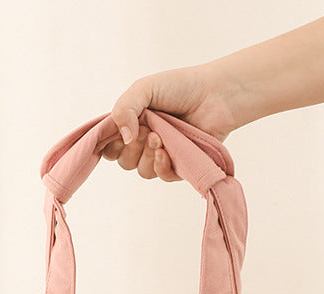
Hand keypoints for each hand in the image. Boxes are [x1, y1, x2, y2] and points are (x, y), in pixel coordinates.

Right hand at [102, 62, 243, 181]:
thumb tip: (123, 138)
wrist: (215, 95)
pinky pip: (161, 176)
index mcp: (131, 124)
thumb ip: (124, 109)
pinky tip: (165, 152)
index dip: (109, 144)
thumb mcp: (144, 88)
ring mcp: (161, 155)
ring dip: (147, 155)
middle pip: (124, 161)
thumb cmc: (180, 87)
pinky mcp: (179, 166)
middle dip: (131, 148)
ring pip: (141, 171)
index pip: (108, 146)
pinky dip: (161, 166)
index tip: (117, 133)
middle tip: (145, 129)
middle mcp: (144, 141)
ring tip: (160, 137)